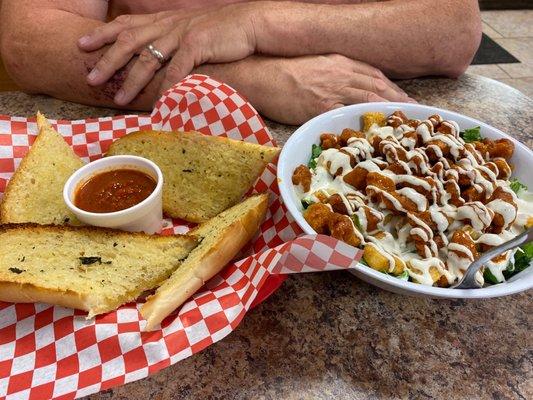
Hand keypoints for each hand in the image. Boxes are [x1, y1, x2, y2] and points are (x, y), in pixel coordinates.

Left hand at [78, 4, 257, 104]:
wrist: (249, 24)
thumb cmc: (220, 31)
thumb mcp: (190, 30)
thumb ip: (171, 40)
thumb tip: (158, 58)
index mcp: (164, 19)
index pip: (126, 24)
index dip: (102, 33)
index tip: (82, 44)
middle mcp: (167, 24)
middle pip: (128, 40)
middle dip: (107, 59)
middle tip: (89, 77)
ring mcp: (181, 34)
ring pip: (148, 58)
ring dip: (131, 80)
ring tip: (118, 99)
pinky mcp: (197, 45)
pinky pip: (176, 69)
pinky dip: (166, 87)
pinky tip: (158, 103)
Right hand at [208, 54, 414, 124]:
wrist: (261, 76)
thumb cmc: (283, 73)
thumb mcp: (314, 67)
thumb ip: (334, 75)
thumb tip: (346, 90)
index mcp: (340, 62)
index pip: (373, 75)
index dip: (392, 88)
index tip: (404, 99)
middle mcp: (340, 74)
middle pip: (377, 86)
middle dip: (398, 100)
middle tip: (414, 114)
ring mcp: (332, 90)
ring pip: (368, 99)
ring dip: (388, 110)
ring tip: (402, 123)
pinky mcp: (320, 106)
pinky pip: (347, 115)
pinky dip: (363, 122)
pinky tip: (375, 131)